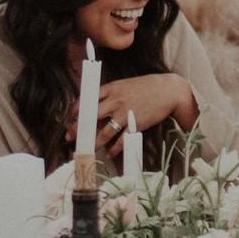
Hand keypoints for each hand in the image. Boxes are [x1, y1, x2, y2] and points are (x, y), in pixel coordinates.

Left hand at [67, 75, 194, 154]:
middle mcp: (115, 100)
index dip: (75, 111)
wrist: (168, 90)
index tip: (70, 119)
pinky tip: (110, 153)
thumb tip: (94, 107)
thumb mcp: (124, 85)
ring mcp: (125, 113)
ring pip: (103, 132)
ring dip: (94, 143)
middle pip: (90, 117)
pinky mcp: (135, 124)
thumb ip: (109, 94)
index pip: (86, 100)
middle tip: (71, 137)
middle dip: (78, 129)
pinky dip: (114, 149)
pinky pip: (121, 140)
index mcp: (111, 88)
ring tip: (88, 149)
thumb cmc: (146, 87)